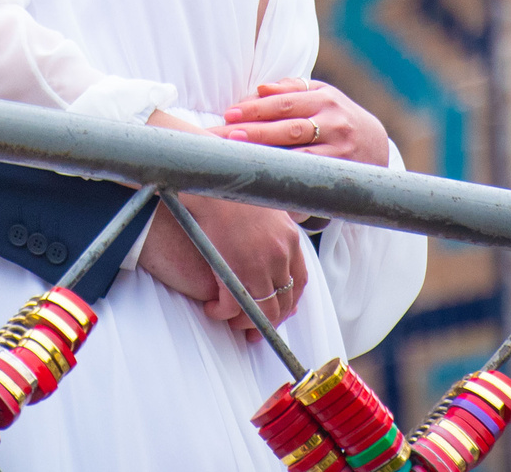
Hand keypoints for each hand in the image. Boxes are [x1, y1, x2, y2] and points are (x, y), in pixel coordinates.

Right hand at [134, 196, 308, 326]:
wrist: (211, 181)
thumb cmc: (232, 190)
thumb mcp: (266, 207)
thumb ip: (274, 229)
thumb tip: (268, 244)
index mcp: (289, 239)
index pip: (298, 282)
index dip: (289, 302)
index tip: (278, 310)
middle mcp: (280, 255)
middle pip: (282, 302)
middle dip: (268, 321)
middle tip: (252, 329)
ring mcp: (259, 265)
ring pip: (260, 312)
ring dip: (245, 323)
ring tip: (230, 321)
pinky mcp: (235, 272)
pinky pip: (233, 307)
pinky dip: (222, 314)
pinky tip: (213, 309)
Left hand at [218, 79, 390, 166]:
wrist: (377, 146)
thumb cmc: (337, 117)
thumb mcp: (322, 96)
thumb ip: (292, 89)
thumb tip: (261, 89)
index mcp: (325, 98)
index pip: (285, 102)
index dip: (256, 109)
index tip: (229, 115)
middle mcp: (335, 122)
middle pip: (289, 128)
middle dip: (255, 132)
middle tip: (226, 136)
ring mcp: (340, 151)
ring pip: (299, 155)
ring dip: (268, 156)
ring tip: (240, 157)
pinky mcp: (342, 174)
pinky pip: (311, 177)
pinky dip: (289, 180)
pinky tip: (266, 183)